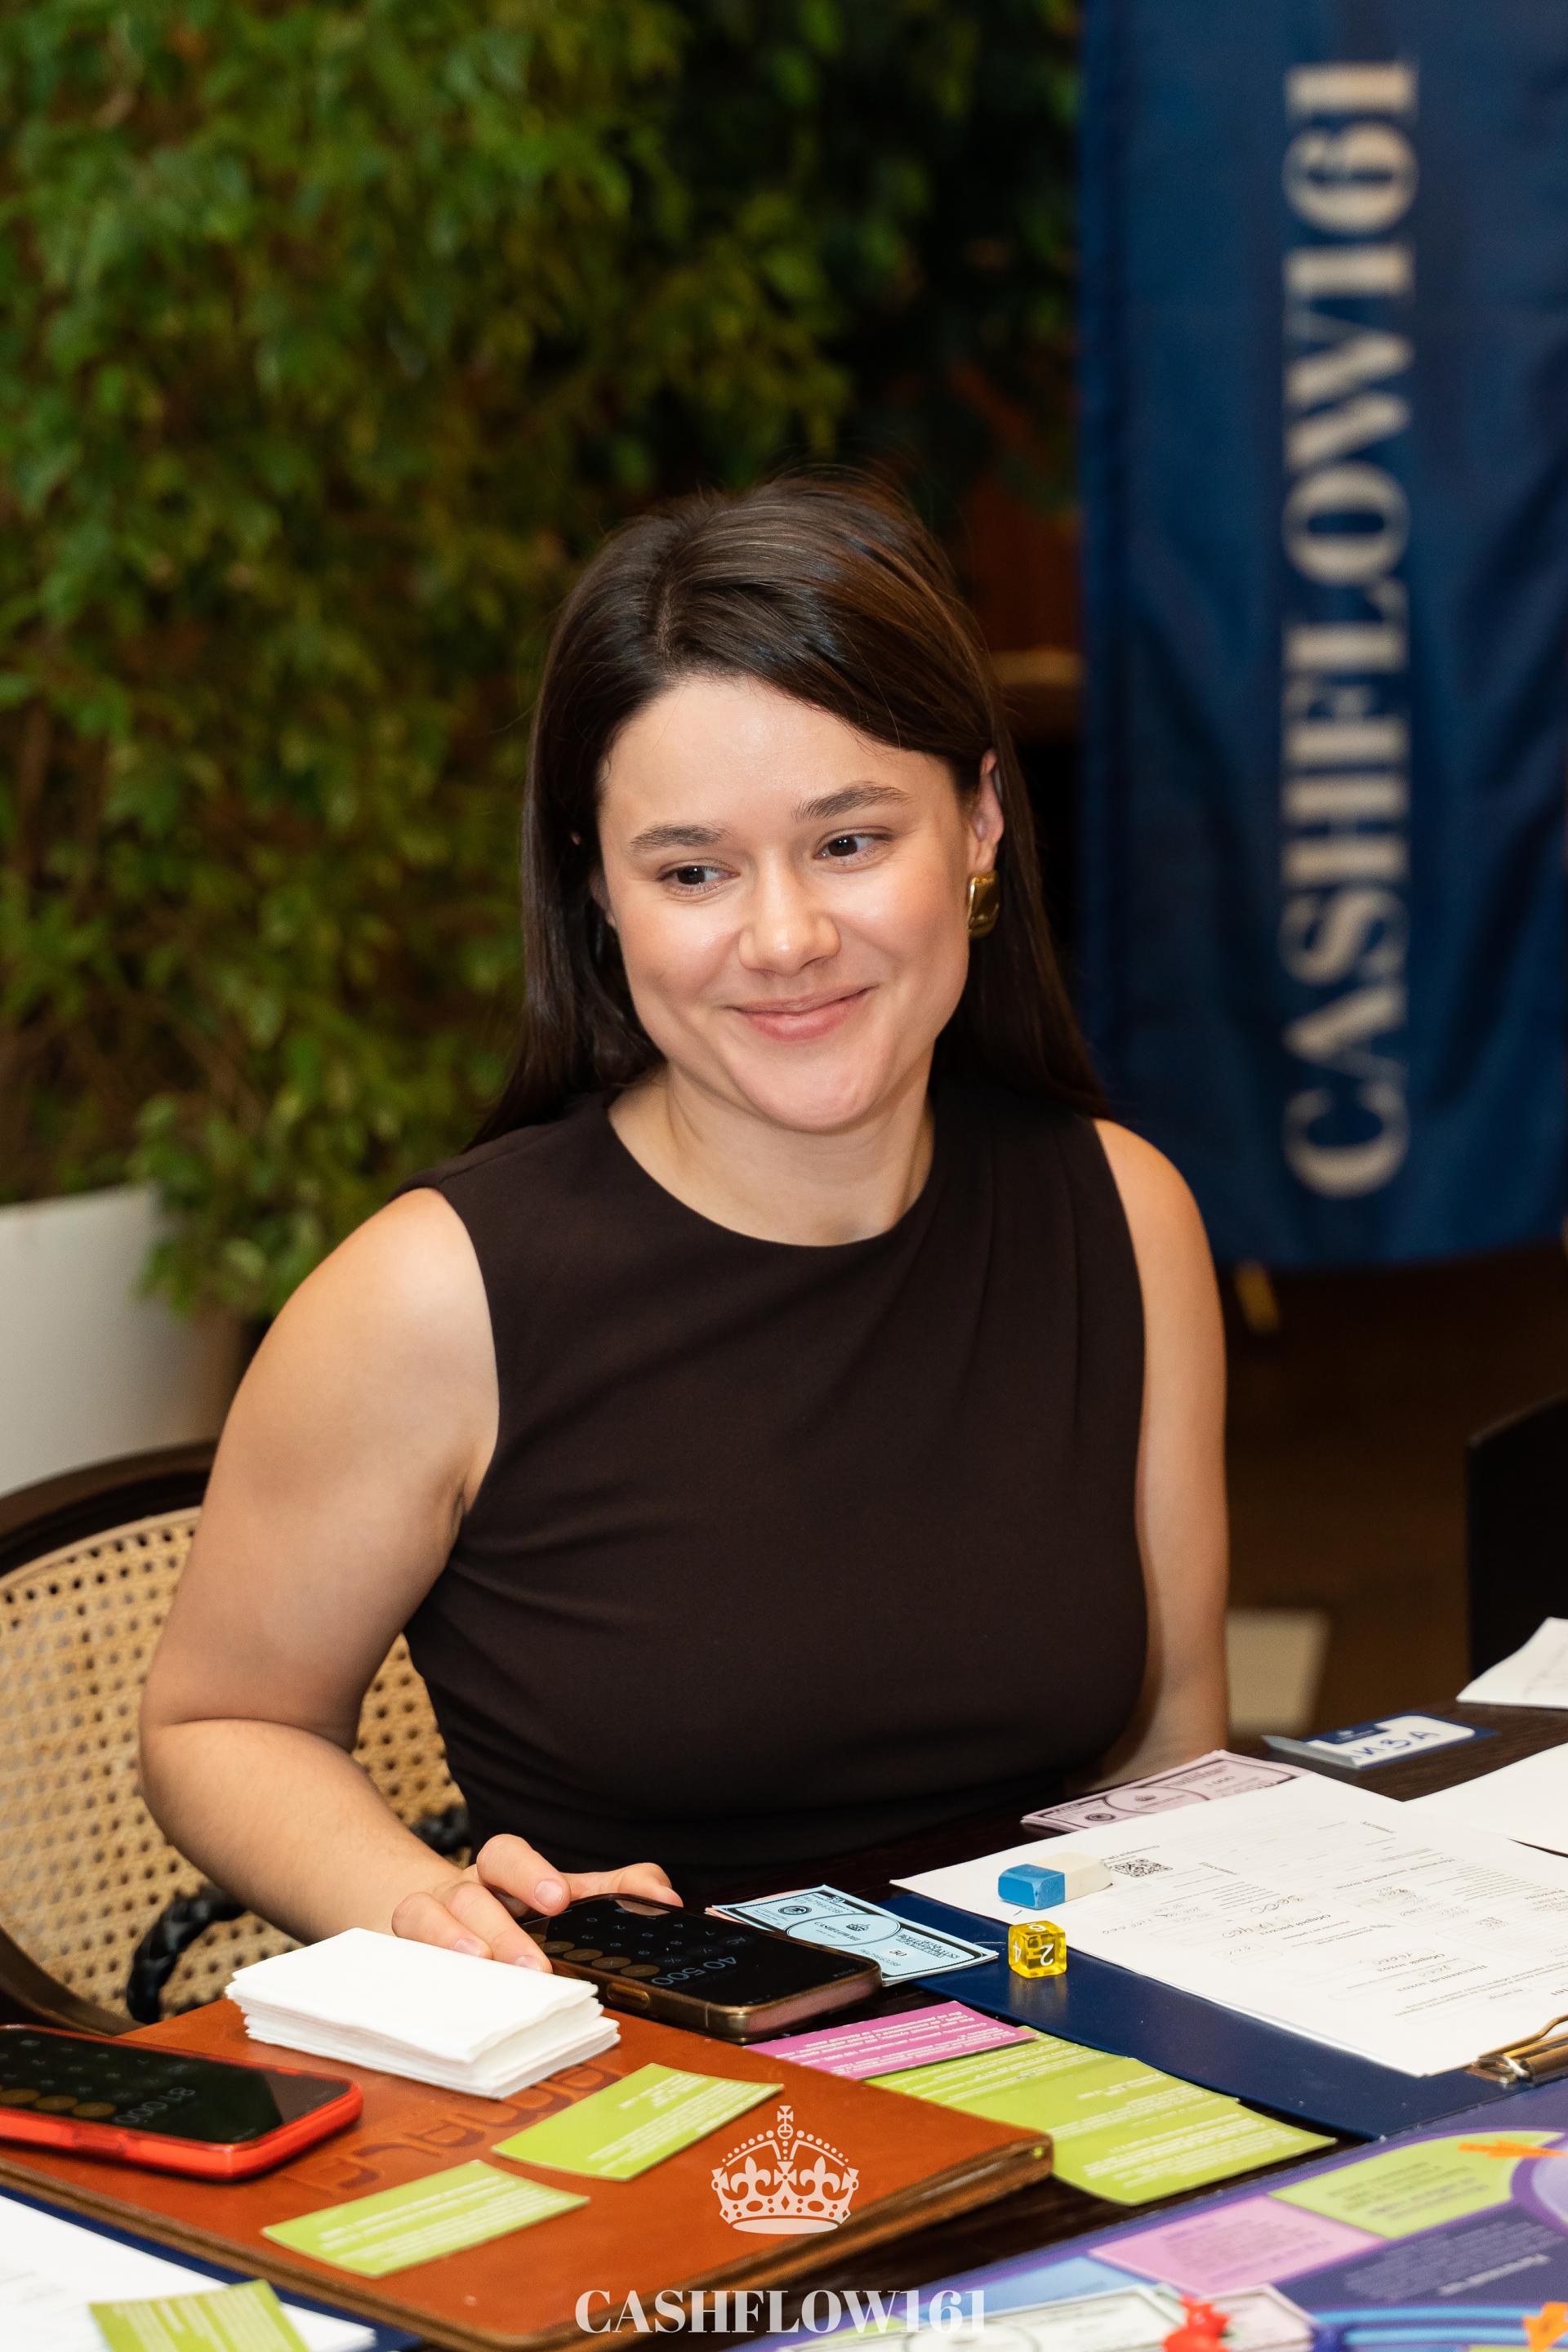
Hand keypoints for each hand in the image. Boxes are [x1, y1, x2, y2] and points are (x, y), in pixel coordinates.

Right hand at [390, 1834, 680, 1967]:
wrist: (436, 1923)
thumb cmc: (516, 1913)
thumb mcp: (569, 1900)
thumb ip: (619, 1892)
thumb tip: (666, 1898)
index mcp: (502, 1876)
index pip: (506, 1853)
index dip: (530, 1872)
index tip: (559, 1900)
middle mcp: (461, 1891)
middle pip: (470, 1892)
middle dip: (501, 1929)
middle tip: (534, 1966)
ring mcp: (428, 1919)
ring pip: (424, 1913)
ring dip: (454, 1942)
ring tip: (483, 1970)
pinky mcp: (402, 1950)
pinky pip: (398, 1947)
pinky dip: (418, 1961)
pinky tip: (439, 1986)